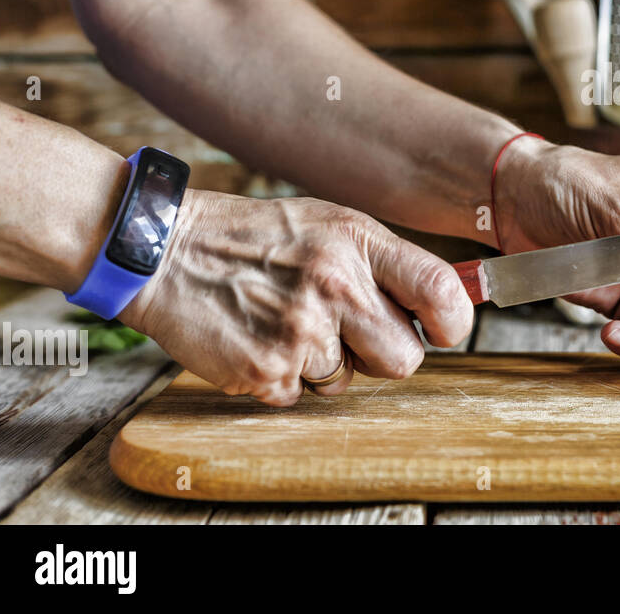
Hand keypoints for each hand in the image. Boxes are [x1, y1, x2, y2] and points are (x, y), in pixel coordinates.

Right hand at [118, 190, 472, 405]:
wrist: (166, 251)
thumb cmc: (256, 237)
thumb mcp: (329, 225)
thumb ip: (384, 261)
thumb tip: (443, 301)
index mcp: (357, 242)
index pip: (440, 290)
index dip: (454, 321)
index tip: (443, 331)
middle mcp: (335, 285)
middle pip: (404, 358)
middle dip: (384, 354)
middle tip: (349, 331)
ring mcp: (299, 331)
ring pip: (348, 380)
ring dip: (324, 362)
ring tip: (285, 320)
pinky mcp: (265, 369)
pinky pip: (299, 394)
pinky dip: (281, 376)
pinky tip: (258, 336)